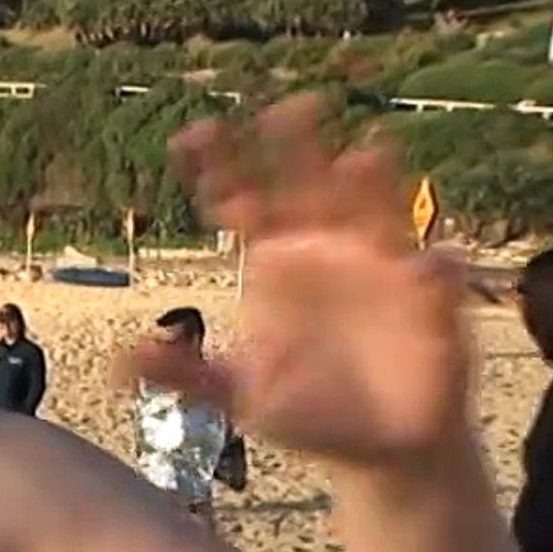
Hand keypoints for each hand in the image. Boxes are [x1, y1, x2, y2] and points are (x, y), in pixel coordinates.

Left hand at [128, 94, 471, 470]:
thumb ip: (184, 374)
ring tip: (365, 157)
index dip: (219, 166)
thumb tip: (117, 366)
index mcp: (276, 261)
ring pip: (376, 210)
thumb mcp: (237, 394)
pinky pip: (435, 275)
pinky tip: (426, 266)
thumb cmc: (308, 409)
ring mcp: (380, 267)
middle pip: (309, 182)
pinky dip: (433, 268)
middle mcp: (326, 250)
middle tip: (290, 105)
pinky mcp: (429, 302)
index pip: (242, 201)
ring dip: (373, 184)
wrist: (379, 446)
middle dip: (300, 143)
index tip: (193, 133)